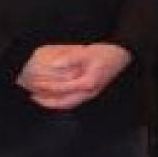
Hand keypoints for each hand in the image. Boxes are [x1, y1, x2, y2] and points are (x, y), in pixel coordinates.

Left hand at [17, 43, 131, 108]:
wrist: (123, 54)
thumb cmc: (107, 52)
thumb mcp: (87, 52)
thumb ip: (70, 59)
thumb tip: (53, 65)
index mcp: (88, 83)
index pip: (62, 89)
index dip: (47, 87)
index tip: (34, 84)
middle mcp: (90, 92)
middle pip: (65, 103)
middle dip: (48, 101)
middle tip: (33, 97)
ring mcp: (92, 93)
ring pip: (70, 103)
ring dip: (55, 103)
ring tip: (42, 98)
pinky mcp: (93, 91)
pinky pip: (75, 100)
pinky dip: (64, 100)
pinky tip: (57, 96)